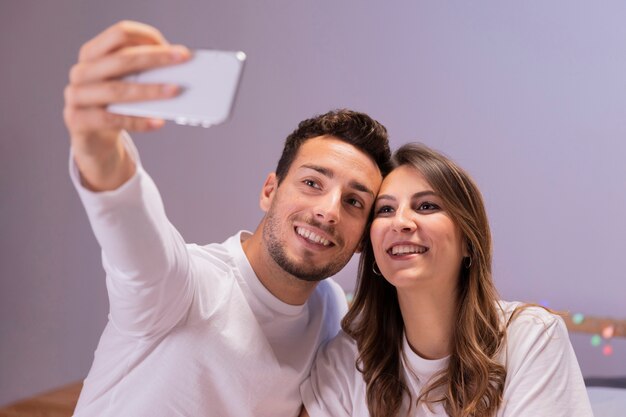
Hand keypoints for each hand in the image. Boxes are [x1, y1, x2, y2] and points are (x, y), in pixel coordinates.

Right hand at [63, 20, 189, 189]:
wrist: (94, 141)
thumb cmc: (115, 106)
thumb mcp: (127, 84)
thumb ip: (144, 73)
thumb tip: (177, 69)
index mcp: (92, 54)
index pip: (119, 34)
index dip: (147, 37)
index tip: (175, 48)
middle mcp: (81, 71)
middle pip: (120, 59)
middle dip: (155, 59)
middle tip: (182, 60)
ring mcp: (76, 95)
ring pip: (116, 90)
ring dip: (149, 90)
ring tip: (174, 91)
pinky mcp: (78, 120)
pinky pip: (111, 119)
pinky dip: (138, 121)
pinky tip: (158, 122)